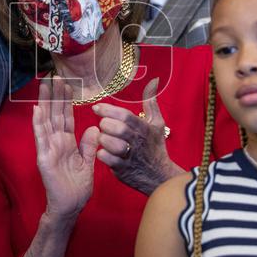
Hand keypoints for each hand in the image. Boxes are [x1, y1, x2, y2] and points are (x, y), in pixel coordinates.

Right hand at [33, 77, 100, 220]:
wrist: (70, 206)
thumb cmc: (77, 187)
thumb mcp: (87, 163)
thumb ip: (88, 146)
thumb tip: (93, 128)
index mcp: (68, 142)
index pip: (66, 116)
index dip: (66, 100)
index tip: (67, 83)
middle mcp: (56, 142)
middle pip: (55, 114)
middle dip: (55, 95)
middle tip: (54, 75)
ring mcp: (48, 148)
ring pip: (46, 120)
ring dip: (45, 103)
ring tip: (45, 85)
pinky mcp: (44, 157)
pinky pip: (41, 137)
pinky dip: (38, 123)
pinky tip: (37, 109)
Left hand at [92, 78, 181, 194]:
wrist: (159, 175)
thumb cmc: (155, 146)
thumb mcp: (156, 123)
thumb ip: (151, 101)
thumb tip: (153, 80)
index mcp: (144, 128)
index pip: (125, 116)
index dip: (108, 110)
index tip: (97, 108)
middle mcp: (136, 141)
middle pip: (117, 128)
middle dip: (105, 124)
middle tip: (103, 125)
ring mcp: (129, 156)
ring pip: (110, 144)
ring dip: (103, 139)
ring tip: (103, 138)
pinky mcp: (122, 169)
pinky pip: (106, 159)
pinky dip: (102, 154)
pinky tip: (103, 151)